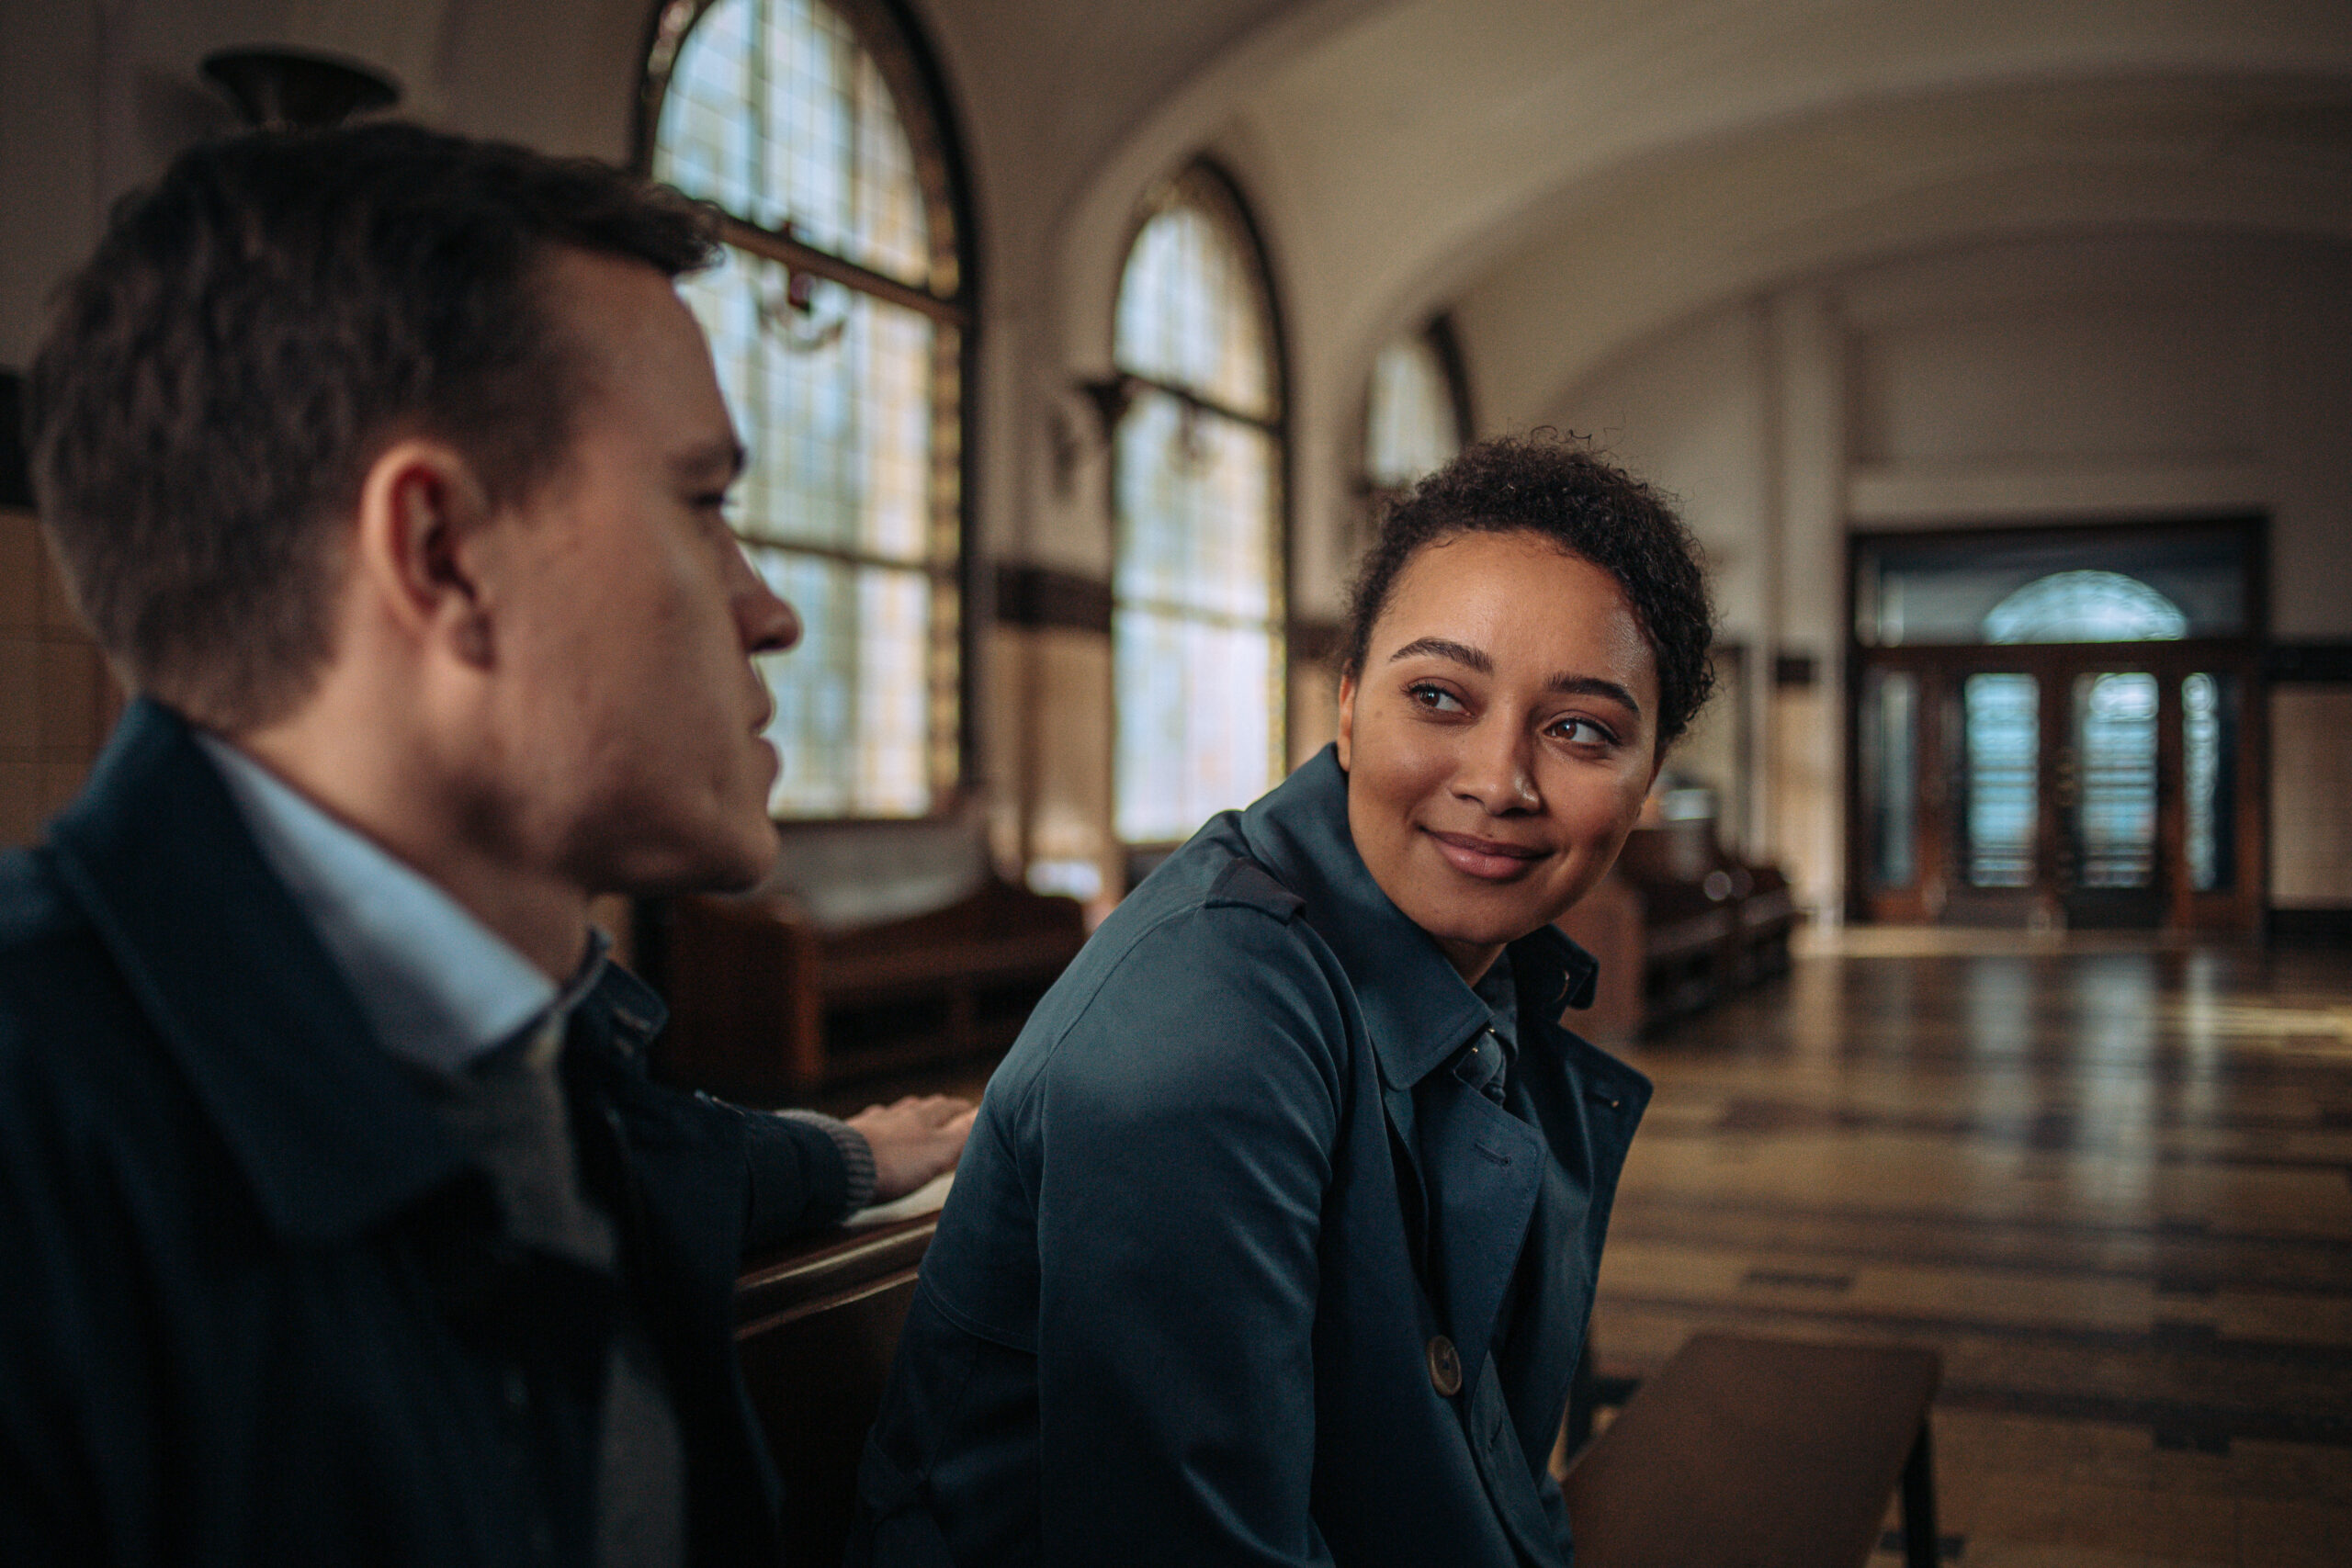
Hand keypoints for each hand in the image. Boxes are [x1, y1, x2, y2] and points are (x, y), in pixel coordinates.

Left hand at [847, 1093, 977, 1201]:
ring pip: (895, 1113)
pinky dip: (878, 1124)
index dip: (961, 1109)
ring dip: (907, 1113)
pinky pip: (869, 1124)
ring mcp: (872, 1123)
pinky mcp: (849, 1136)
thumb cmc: (894, 1163)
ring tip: (912, 1113)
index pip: (947, 1108)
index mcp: (922, 1118)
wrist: (841, 1168)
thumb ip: (961, 1133)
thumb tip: (983, 1112)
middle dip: (936, 1108)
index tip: (970, 1109)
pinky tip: (873, 1126)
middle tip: (945, 1108)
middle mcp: (897, 1115)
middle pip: (921, 1107)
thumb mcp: (937, 1152)